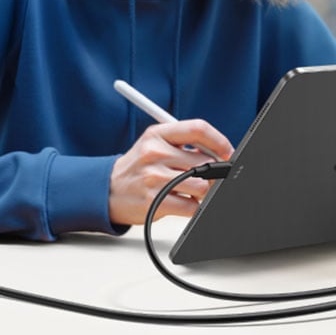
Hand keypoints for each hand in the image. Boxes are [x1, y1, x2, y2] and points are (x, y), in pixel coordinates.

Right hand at [108, 119, 233, 225]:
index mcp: (157, 134)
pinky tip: (184, 201)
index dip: (219, 141)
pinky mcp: (154, 201)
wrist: (108, 190)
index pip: (198, 129)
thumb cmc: (139, 167)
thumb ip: (185, 144)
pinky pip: (191, 206)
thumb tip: (221, 153)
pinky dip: (194, 206)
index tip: (227, 152)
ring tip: (192, 189)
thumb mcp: (156, 144)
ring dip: (204, 191)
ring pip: (201, 185)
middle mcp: (155, 153)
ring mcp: (154, 177)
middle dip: (214, 172)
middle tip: (209, 176)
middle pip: (205, 161)